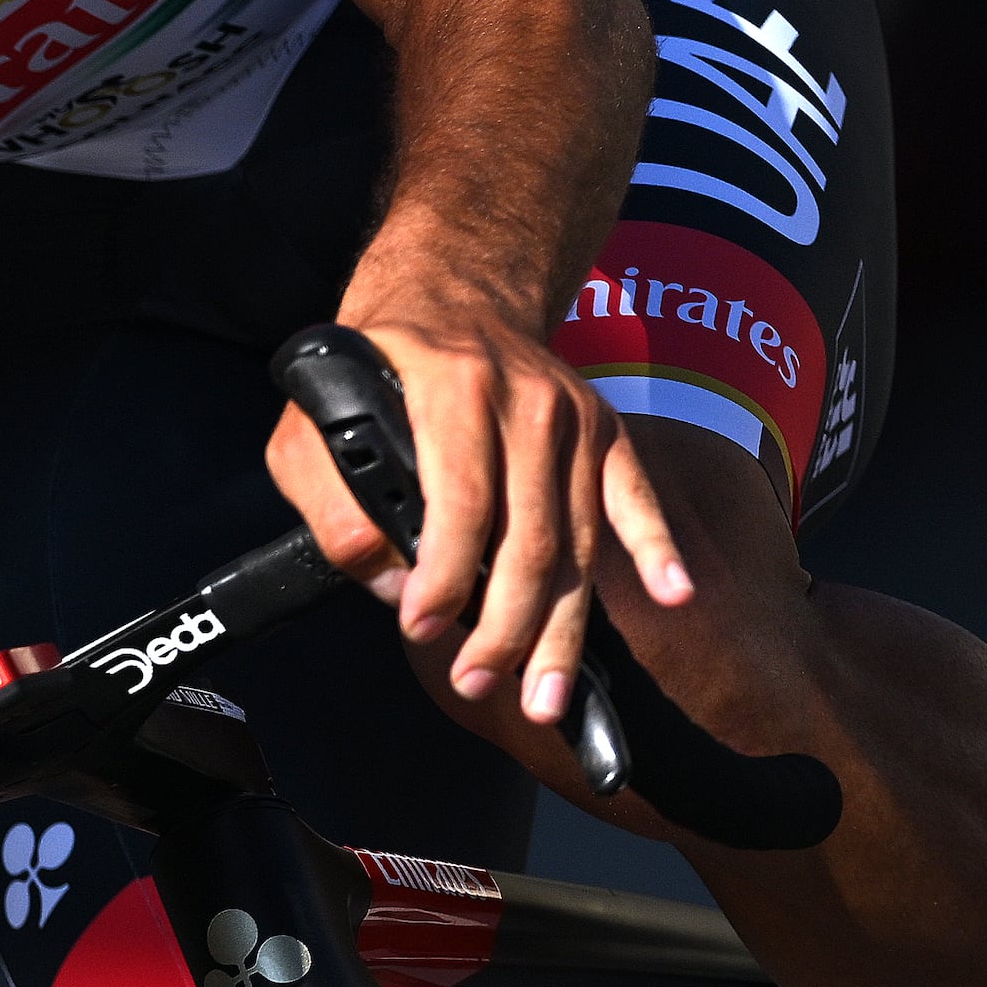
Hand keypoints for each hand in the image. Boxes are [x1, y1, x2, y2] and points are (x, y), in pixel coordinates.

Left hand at [264, 298, 693, 729]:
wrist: (452, 292)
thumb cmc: (376, 368)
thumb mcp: (312, 421)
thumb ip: (330, 505)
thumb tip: (388, 583)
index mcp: (452, 388)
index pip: (462, 501)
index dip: (445, 576)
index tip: (423, 628)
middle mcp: (526, 400)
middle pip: (531, 536)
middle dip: (506, 626)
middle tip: (480, 682)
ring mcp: (575, 417)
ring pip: (578, 540)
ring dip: (562, 628)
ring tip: (542, 694)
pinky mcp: (605, 431)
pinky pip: (635, 498)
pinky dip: (657, 547)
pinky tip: (673, 593)